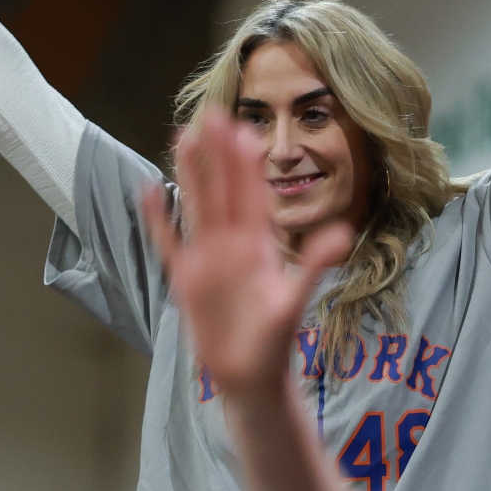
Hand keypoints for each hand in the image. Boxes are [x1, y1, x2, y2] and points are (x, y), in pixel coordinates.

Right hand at [143, 111, 352, 401]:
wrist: (250, 378)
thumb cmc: (274, 344)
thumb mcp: (294, 303)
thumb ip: (313, 266)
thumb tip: (342, 233)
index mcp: (260, 247)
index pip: (253, 196)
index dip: (247, 164)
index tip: (244, 128)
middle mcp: (234, 246)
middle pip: (223, 190)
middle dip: (218, 154)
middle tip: (212, 113)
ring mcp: (208, 259)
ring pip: (197, 206)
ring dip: (190, 174)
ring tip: (182, 136)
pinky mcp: (186, 279)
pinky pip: (169, 242)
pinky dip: (159, 218)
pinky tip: (149, 190)